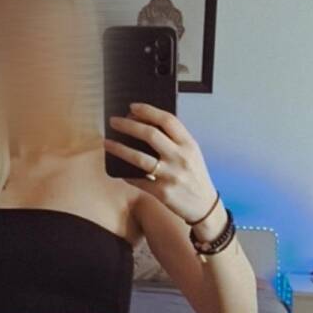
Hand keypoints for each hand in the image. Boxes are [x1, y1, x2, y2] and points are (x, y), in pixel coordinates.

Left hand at [104, 102, 217, 225]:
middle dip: (128, 125)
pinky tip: (118, 169)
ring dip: (119, 148)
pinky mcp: (162, 192)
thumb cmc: (195, 176)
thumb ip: (175, 140)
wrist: (205, 206)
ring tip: (107, 143)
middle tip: (114, 122)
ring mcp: (171, 175)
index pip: (168, 120)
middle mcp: (180, 158)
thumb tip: (146, 125)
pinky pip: (137, 180)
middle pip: (150, 134)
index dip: (148, 111)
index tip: (132, 107)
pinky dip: (125, 174)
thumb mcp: (192, 153)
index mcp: (188, 144)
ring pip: (139, 157)